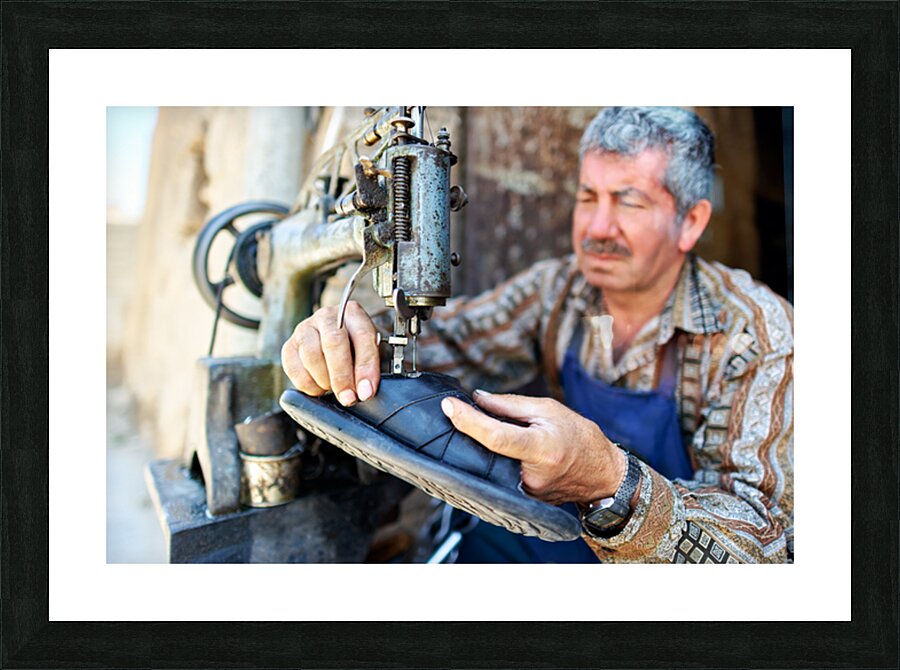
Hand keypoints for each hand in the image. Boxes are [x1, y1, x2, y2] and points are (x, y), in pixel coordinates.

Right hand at [281, 301, 379, 405]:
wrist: (332, 342)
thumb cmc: (354, 347)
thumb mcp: (369, 352)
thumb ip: (369, 368)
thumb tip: (364, 392)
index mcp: (352, 313)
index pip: (362, 336)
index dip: (365, 367)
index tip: (366, 392)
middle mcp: (327, 316)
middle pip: (333, 343)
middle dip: (342, 376)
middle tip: (348, 398)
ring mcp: (305, 329)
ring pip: (311, 356)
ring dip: (324, 380)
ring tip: (334, 388)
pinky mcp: (289, 346)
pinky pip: (294, 369)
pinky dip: (308, 384)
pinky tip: (319, 386)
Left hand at [440, 390, 625, 504]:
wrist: (601, 474)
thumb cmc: (579, 437)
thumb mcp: (548, 409)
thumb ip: (510, 405)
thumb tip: (477, 399)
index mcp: (541, 448)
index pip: (494, 436)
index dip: (468, 420)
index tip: (449, 406)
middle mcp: (531, 475)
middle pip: (486, 452)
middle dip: (468, 431)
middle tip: (459, 413)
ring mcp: (525, 492)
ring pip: (489, 466)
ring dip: (478, 447)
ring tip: (479, 430)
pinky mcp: (521, 500)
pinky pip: (497, 476)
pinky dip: (490, 460)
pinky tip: (490, 449)